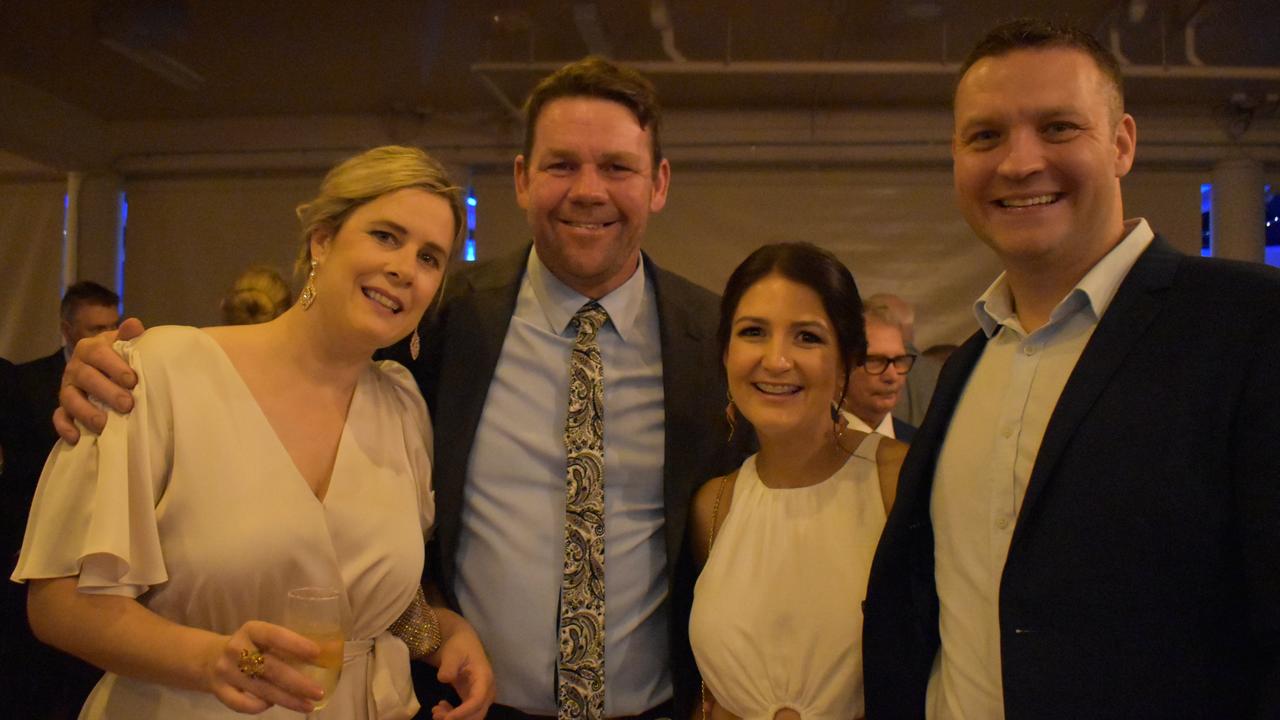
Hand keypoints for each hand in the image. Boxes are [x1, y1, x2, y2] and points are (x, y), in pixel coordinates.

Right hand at [53, 317, 144, 442]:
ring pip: (70, 399)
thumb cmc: (119, 356)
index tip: (132, 380)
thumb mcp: (124, 343)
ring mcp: (68, 388)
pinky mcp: (64, 407)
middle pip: (86, 378)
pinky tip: (76, 438)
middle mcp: (75, 367)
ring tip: (104, 425)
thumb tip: (134, 325)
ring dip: (86, 412)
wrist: (106, 367)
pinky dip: (64, 427)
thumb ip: (129, 336)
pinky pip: (59, 417)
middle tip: (127, 405)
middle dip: (107, 392)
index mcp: (90, 348)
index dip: (114, 367)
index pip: (98, 355)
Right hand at [203, 620, 324, 714]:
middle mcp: (236, 649)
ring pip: (261, 689)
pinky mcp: (218, 691)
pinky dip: (261, 707)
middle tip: (318, 692)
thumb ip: (289, 644)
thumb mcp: (264, 638)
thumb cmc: (251, 646)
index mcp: (251, 630)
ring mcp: (225, 671)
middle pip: (270, 668)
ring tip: (308, 705)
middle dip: (297, 683)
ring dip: (287, 700)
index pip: (274, 635)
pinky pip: (243, 704)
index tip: (317, 653)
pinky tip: (276, 705)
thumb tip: (330, 651)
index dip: (295, 644)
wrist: (209, 658)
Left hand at [429, 621, 494, 719]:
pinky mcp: (473, 697)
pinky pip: (467, 713)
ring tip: (435, 711)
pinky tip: (440, 707)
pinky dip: (454, 715)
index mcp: (484, 678)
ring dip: (455, 719)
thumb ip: (449, 666)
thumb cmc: (459, 646)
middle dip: (459, 719)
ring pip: (473, 716)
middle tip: (436, 715)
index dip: (463, 713)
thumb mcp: (452, 653)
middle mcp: (487, 690)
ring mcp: (481, 695)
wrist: (462, 642)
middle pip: (478, 714)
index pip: (477, 701)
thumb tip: (443, 679)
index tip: (447, 718)